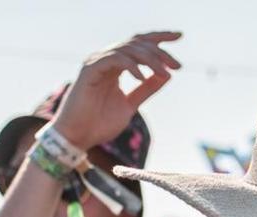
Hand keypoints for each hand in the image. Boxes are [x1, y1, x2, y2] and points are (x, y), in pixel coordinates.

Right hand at [50, 32, 180, 150]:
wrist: (77, 137)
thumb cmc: (99, 124)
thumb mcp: (130, 104)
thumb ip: (146, 89)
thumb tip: (167, 75)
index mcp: (115, 65)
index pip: (139, 44)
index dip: (159, 38)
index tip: (179, 38)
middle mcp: (106, 59)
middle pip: (137, 43)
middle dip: (160, 51)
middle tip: (177, 65)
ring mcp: (97, 62)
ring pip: (128, 49)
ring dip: (149, 59)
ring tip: (163, 73)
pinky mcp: (90, 69)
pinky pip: (115, 59)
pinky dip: (131, 66)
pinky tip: (142, 77)